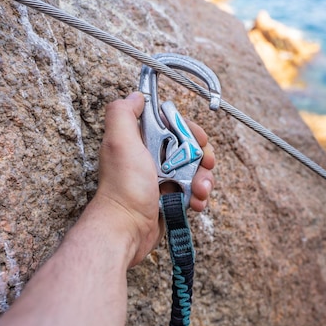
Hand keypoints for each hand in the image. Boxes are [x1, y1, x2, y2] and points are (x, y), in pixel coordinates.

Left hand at [88, 91, 214, 265]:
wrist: (126, 229)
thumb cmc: (123, 187)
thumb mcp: (119, 142)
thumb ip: (123, 113)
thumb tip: (137, 96)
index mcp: (142, 141)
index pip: (174, 126)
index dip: (189, 129)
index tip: (198, 139)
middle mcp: (152, 159)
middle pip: (191, 148)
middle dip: (203, 157)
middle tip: (206, 165)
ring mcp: (163, 180)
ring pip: (196, 171)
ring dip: (204, 180)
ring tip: (200, 191)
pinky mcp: (171, 199)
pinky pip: (194, 192)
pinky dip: (200, 197)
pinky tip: (196, 204)